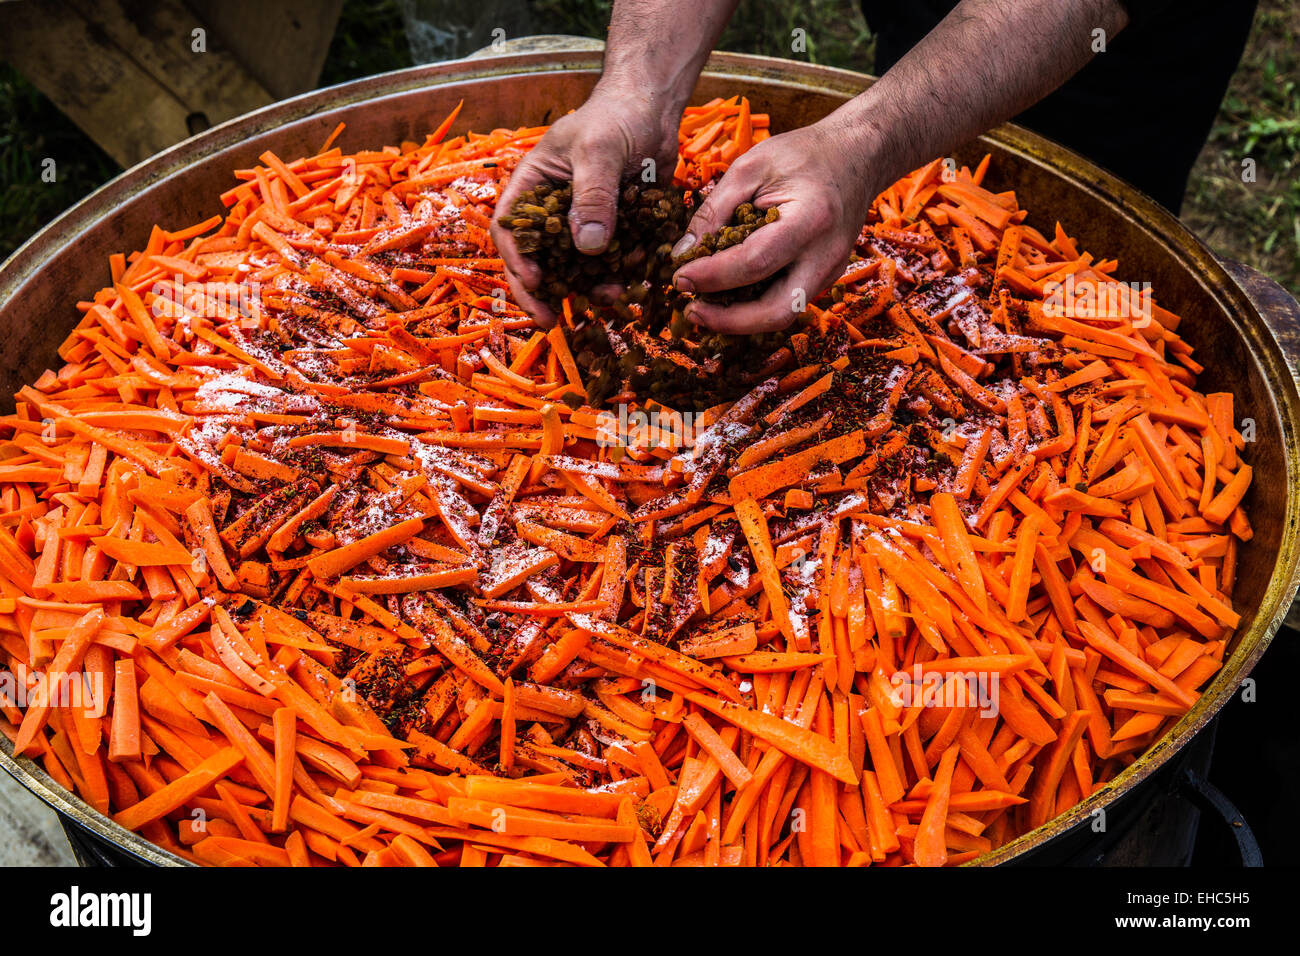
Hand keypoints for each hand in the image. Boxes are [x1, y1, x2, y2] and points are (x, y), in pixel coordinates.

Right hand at [490, 83, 680, 325]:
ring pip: (576, 268)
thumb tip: (588, 245)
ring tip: (609, 299)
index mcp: (532, 188)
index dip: (519, 262)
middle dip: (544, 292)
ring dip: (588, 288)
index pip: (512, 231)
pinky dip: (620, 274)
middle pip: (538, 260)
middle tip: (550, 323)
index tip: (537, 285)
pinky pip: (611, 262)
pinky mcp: (613, 231)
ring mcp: (583, 224)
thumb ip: (593, 195)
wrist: (653, 109)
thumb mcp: (599, 150)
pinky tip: (634, 282)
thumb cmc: (615, 117)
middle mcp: (552, 212)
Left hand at [671, 119, 881, 332]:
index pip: (755, 263)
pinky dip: (754, 307)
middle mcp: (827, 255)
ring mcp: (831, 271)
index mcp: (811, 220)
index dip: (712, 277)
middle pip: (777, 311)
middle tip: (691, 309)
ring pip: (783, 315)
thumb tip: (682, 254)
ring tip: (703, 307)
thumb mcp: (750, 167)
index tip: (678, 278)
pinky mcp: (826, 277)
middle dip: (728, 320)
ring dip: (740, 320)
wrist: (858, 155)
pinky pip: (788, 303)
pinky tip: (727, 296)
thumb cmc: (803, 154)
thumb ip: (714, 210)